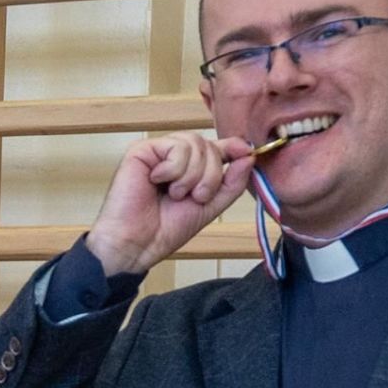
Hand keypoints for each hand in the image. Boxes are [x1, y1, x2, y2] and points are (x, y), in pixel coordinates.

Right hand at [87, 132, 253, 276]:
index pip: (218, 148)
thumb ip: (231, 183)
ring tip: (175, 194)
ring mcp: (159, 152)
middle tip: (195, 197)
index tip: (247, 151)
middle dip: (210, 175)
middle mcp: (175, 157)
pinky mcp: (142, 150)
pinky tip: (157, 182)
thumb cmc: (166, 228)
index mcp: (192, 169)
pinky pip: (175, 147)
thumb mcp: (210, 207)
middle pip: (209, 146)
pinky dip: (174, 170)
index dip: (234, 147)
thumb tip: (248, 155)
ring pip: (195, 143)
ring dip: (191, 175)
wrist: (138, 243)